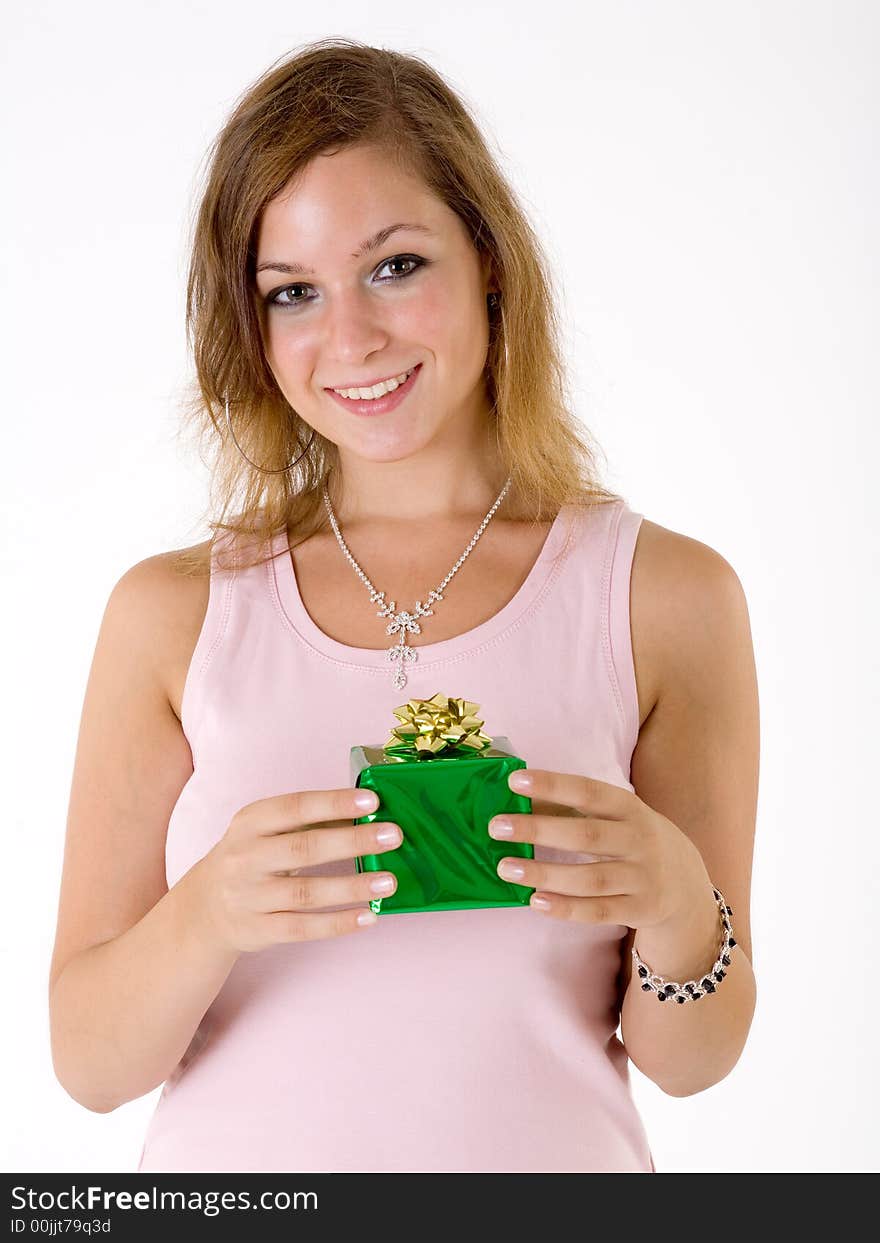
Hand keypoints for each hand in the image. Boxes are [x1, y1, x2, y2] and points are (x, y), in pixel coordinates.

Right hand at [190, 786, 402, 953]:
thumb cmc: (250, 858)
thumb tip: (368, 814)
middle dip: (352, 841)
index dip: (334, 803)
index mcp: (250, 822)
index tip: (372, 801)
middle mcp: (245, 857)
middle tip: (393, 836)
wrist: (203, 908)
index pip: (295, 807)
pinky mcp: (257, 930)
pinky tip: (368, 915)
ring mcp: (249, 896)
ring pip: (306, 893)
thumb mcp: (265, 831)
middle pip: (304, 848)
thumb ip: (308, 821)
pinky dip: (338, 923)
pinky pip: (302, 928)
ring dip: (352, 887)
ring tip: (389, 881)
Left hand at [488, 768, 711, 930]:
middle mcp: (640, 840)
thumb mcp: (619, 817)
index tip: (516, 781)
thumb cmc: (635, 841)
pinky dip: (566, 908)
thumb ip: (575, 809)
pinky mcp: (641, 910)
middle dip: (540, 830)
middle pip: (587, 835)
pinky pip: (599, 911)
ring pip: (590, 878)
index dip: (553, 785)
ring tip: (505, 868)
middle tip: (497, 827)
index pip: (589, 791)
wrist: (689, 886)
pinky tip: (535, 901)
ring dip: (545, 873)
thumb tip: (519, 800)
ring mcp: (643, 877)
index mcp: (630, 808)